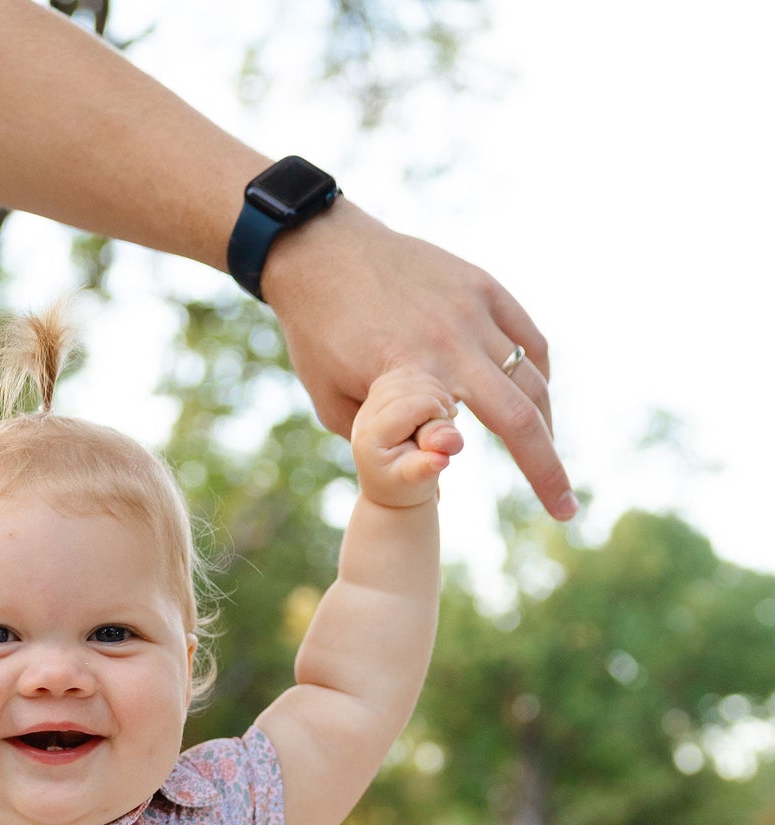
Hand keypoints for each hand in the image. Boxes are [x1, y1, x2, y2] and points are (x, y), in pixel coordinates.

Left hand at [263, 197, 574, 521]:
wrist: (320, 252)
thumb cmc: (318, 337)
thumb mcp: (339, 408)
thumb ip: (386, 446)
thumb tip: (432, 487)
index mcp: (425, 374)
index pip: (507, 431)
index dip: (540, 475)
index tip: (561, 512)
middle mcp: (458, 340)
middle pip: (530, 408)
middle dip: (552, 463)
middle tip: (565, 506)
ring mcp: (473, 307)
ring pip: (532, 372)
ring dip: (544, 419)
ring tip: (543, 451)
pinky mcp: (479, 285)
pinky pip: (524, 335)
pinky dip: (536, 370)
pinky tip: (535, 394)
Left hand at [351, 370, 462, 510]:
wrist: (389, 484)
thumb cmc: (406, 485)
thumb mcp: (418, 480)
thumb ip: (428, 465)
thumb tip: (441, 457)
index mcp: (369, 438)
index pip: (406, 406)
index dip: (434, 407)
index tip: (449, 420)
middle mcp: (364, 417)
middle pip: (405, 386)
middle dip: (434, 397)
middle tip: (450, 416)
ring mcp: (368, 403)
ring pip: (405, 376)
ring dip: (431, 388)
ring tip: (443, 412)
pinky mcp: (377, 395)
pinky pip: (404, 375)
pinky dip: (424, 383)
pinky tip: (434, 403)